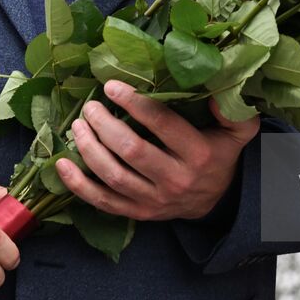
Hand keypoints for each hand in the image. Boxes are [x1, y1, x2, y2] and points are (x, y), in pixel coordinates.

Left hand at [57, 80, 260, 220]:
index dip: (135, 104)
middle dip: (105, 126)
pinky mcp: (138, 213)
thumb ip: (235, 111)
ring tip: (77, 126)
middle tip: (90, 106)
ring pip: (114, 176)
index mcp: (198, 154)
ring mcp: (154, 200)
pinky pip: (103, 202)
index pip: (163, 125)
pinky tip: (61, 165)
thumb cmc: (219, 155)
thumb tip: (218, 91)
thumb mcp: (238, 132)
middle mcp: (175, 179)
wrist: (217, 202)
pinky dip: (78, 185)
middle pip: (132, 151)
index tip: (111, 86)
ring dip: (89, 150)